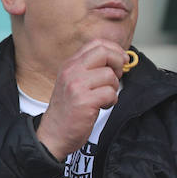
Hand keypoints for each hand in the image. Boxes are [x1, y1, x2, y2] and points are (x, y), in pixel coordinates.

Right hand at [35, 40, 127, 159]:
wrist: (54, 133)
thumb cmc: (69, 109)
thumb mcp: (74, 82)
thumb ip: (91, 69)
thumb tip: (118, 58)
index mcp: (70, 64)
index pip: (97, 44)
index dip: (115, 50)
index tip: (122, 60)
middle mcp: (71, 71)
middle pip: (105, 53)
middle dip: (118, 64)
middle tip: (116, 77)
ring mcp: (76, 85)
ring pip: (110, 76)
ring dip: (113, 88)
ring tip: (103, 97)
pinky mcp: (84, 101)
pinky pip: (110, 93)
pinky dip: (111, 101)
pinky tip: (102, 106)